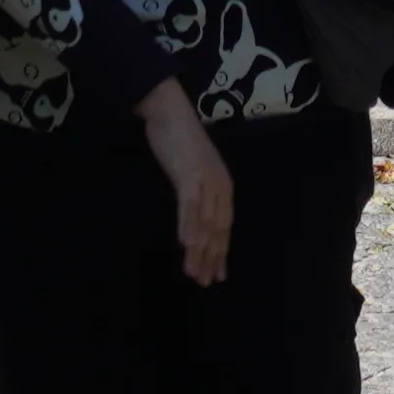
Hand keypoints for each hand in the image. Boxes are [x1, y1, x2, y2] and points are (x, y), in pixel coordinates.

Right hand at [137, 78, 233, 288]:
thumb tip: (196, 221)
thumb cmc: (180, 141)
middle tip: (203, 282)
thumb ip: (198, 195)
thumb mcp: (194, 172)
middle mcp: (219, 186)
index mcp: (223, 186)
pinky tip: (186, 243)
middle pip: (217, 230)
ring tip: (193, 272)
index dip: (221, 252)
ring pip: (204, 222)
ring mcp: (205, 180)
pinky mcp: (189, 173)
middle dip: (210, 258)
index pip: (224, 227)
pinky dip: (188, 224)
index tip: (216, 275)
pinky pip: (189, 204)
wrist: (169, 111)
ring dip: (199, 250)